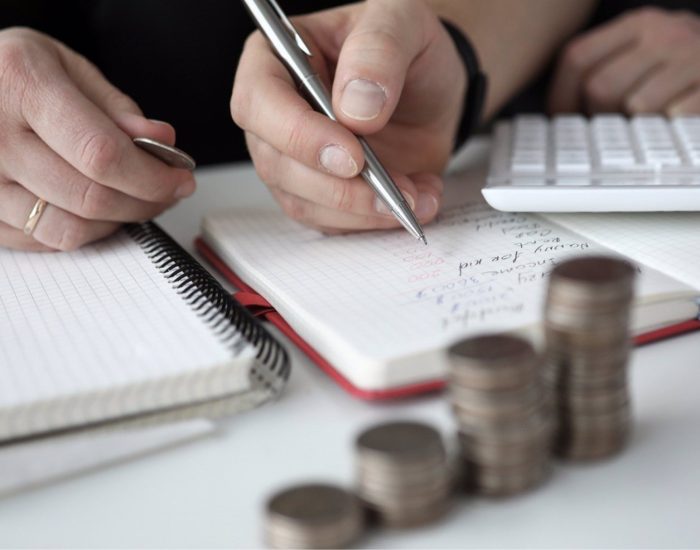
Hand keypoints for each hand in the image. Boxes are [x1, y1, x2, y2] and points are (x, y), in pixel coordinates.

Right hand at [0, 28, 195, 250]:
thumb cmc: (13, 73)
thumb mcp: (65, 66)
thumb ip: (115, 107)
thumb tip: (163, 142)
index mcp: (22, 86)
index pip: (102, 153)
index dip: (152, 176)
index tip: (180, 178)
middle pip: (91, 197)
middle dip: (145, 201)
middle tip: (167, 191)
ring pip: (70, 229)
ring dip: (117, 221)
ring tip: (134, 199)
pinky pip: (45, 241)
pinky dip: (83, 231)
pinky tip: (95, 208)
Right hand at [231, 0, 465, 233]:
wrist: (429, 88)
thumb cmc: (404, 46)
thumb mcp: (402, 21)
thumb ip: (378, 50)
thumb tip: (354, 108)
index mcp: (276, 59)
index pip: (259, 101)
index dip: (299, 135)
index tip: (351, 154)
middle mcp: (275, 114)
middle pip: (276, 162)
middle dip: (334, 186)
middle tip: (390, 189)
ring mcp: (293, 159)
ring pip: (301, 200)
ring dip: (359, 210)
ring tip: (413, 195)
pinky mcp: (319, 192)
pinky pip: (331, 221)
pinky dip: (373, 220)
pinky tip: (416, 199)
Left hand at [548, 7, 699, 114]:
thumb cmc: (678, 60)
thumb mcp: (642, 47)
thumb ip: (604, 64)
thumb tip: (557, 110)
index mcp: (636, 24)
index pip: (577, 56)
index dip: (562, 95)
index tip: (563, 117)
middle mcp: (663, 34)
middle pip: (601, 86)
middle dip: (598, 113)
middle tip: (610, 121)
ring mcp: (691, 56)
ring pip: (636, 104)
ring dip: (633, 122)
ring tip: (642, 119)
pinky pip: (676, 114)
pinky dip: (667, 122)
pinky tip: (671, 117)